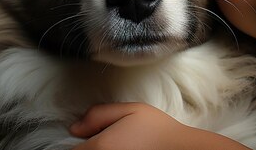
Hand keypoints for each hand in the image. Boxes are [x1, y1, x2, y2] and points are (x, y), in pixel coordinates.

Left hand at [70, 102, 251, 149]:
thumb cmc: (156, 128)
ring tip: (114, 145)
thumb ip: (99, 115)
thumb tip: (74, 128)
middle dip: (85, 149)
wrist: (180, 149)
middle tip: (101, 140)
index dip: (77, 143)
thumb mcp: (130, 110)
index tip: (87, 137)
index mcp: (101, 147)